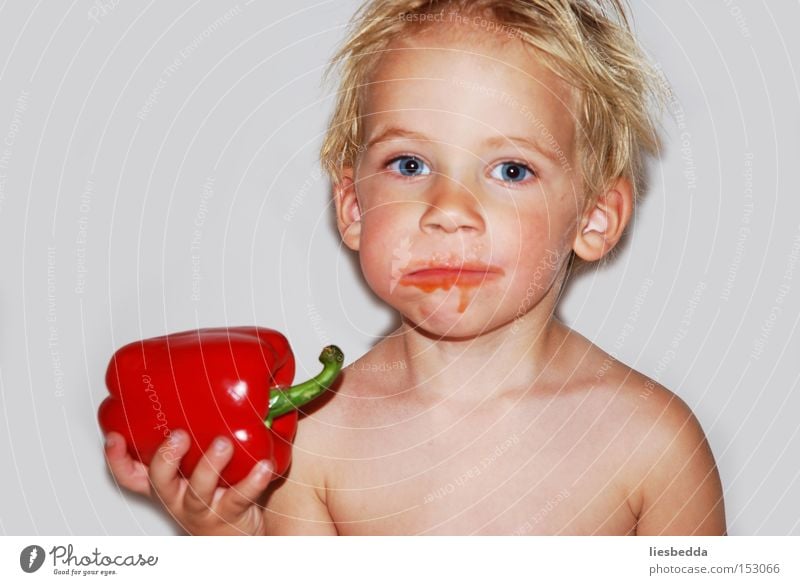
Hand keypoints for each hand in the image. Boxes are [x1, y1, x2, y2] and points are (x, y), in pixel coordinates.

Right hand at [104, 430, 274, 534]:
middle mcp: (178, 497)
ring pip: (198, 491)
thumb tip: (221, 379)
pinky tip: (264, 465)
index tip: (114, 435)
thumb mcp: (197, 466)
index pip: (130, 474)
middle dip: (166, 456)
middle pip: (159, 481)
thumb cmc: (217, 493)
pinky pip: (240, 498)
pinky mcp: (230, 515)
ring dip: (209, 465)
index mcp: (167, 483)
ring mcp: (202, 509)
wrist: (238, 535)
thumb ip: (200, 432)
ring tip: (223, 444)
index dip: (117, 458)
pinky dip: (253, 480)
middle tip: (178, 435)